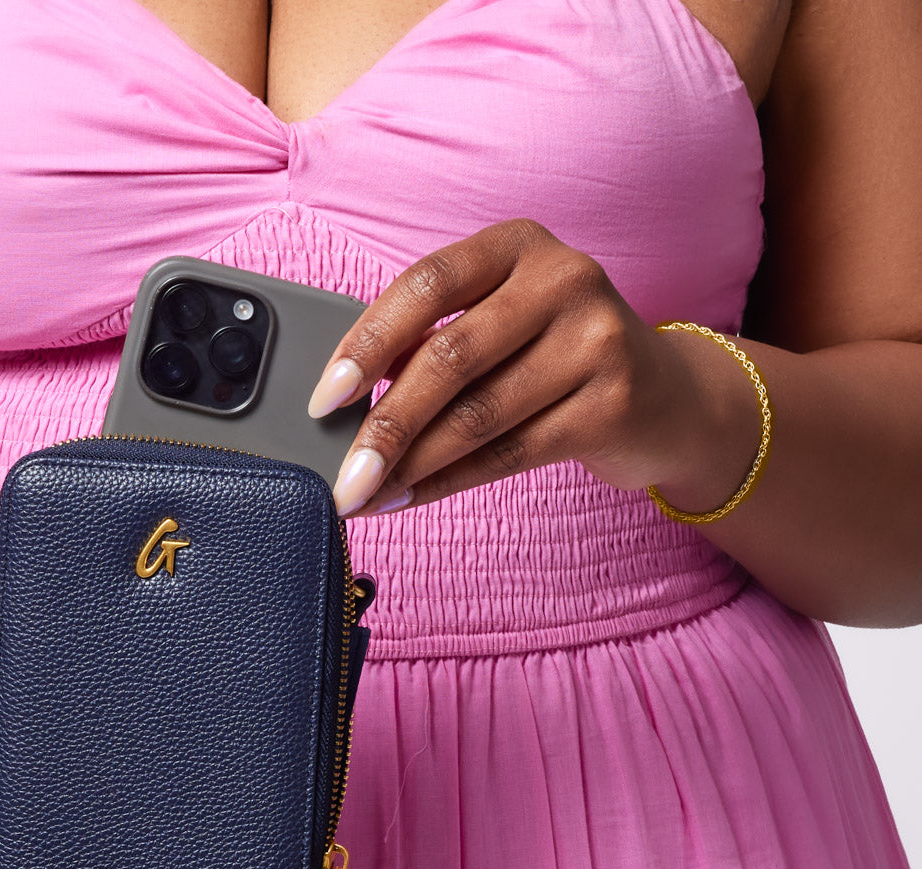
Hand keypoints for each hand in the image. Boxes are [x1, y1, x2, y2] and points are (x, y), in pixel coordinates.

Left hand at [307, 219, 760, 518]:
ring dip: (412, 465)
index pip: (427, 285)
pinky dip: (449, 482)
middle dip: (385, 426)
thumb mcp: (503, 323)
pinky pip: (510, 453)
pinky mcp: (614, 406)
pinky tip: (410, 498)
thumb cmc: (558, 359)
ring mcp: (597, 341)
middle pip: (450, 357)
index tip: (325, 398)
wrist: (670, 399)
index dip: (367, 342)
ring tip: (367, 495)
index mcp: (518, 245)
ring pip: (479, 415)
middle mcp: (564, 279)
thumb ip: (437, 344)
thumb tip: (347, 407)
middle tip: (342, 476)